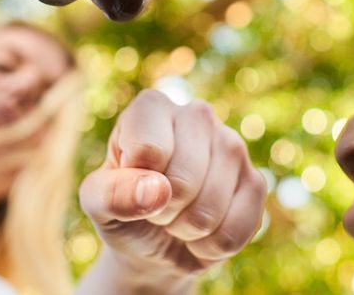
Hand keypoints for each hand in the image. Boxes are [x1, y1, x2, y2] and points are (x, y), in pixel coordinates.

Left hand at [79, 90, 265, 277]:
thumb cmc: (121, 210)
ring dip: (186, 231)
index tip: (131, 185)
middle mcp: (197, 115)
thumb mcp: (97, 204)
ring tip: (177, 218)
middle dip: (163, 211)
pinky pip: (236, 229)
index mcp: (152, 107)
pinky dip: (211, 246)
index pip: (149, 150)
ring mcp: (233, 146)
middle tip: (155, 207)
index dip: (137, 185)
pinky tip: (203, 232)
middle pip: (183, 180)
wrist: (153, 243)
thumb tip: (157, 190)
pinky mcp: (256, 181)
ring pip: (210, 209)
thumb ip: (112, 194)